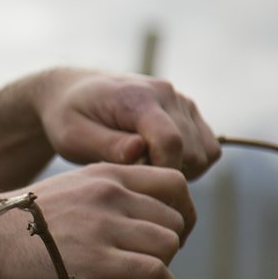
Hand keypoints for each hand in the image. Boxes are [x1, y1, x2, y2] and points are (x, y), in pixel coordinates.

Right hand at [0, 163, 194, 278]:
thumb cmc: (15, 226)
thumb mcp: (66, 194)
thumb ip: (101, 200)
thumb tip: (133, 227)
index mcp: (104, 174)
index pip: (174, 182)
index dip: (182, 212)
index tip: (169, 235)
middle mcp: (109, 193)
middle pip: (175, 218)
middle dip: (170, 246)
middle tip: (151, 265)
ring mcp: (103, 225)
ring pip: (169, 244)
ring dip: (165, 269)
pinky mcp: (97, 261)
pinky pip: (156, 272)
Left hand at [32, 68, 220, 179]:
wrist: (73, 94)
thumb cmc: (69, 118)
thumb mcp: (73, 136)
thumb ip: (107, 145)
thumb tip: (139, 151)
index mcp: (138, 97)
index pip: (170, 142)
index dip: (158, 172)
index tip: (134, 184)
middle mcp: (167, 94)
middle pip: (191, 152)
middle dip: (164, 173)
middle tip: (130, 175)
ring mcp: (182, 101)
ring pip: (205, 153)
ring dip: (179, 170)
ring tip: (141, 168)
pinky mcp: (189, 112)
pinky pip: (208, 149)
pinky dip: (189, 163)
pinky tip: (157, 162)